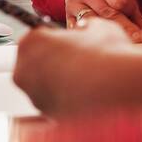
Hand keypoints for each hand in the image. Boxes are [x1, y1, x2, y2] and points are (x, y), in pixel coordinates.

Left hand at [13, 19, 141, 116]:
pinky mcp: (47, 114)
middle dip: (53, 62)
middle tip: (79, 60)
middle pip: (35, 63)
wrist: (118, 85)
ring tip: (86, 79)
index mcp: (30, 42)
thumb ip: (85, 27)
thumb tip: (86, 30)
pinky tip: (86, 94)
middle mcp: (23, 70)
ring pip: (44, 86)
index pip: (36, 38)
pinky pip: (55, 103)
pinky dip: (66, 100)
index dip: (55, 40)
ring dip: (59, 82)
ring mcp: (33, 95)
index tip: (69, 43)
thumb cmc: (106, 53)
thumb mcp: (98, 27)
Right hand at [66, 0, 141, 41]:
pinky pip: (81, 31)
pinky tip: (103, 45)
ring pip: (94, 24)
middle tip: (139, 42)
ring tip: (123, 44)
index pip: (119, 1)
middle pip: (108, 14)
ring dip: (109, 35)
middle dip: (125, 29)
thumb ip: (134, 11)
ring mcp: (72, 3)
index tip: (138, 24)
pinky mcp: (66, 17)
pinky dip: (93, 38)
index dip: (130, 13)